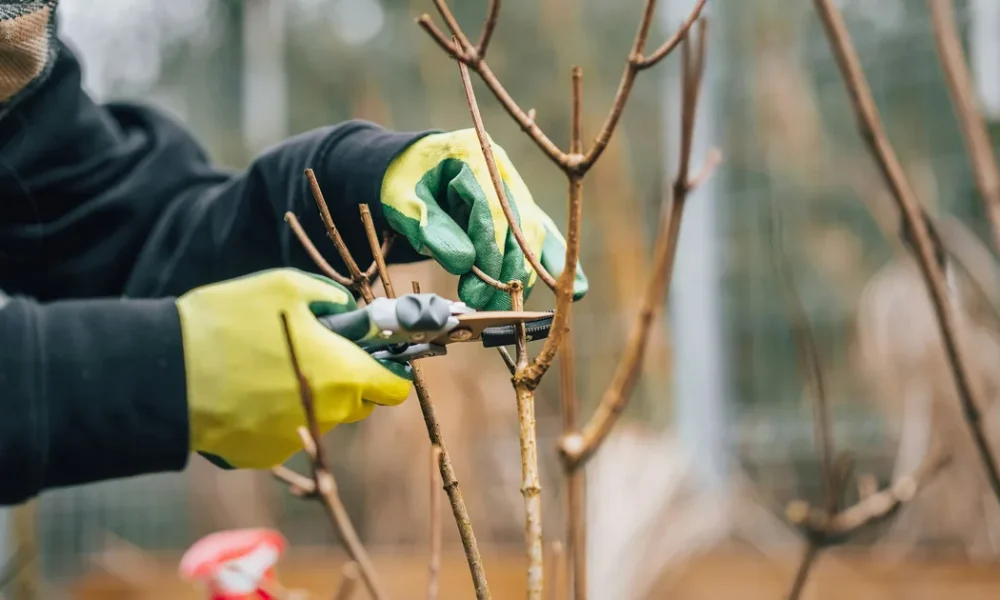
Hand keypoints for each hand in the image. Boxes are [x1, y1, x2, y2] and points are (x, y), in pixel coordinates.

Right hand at [175, 268, 411, 468]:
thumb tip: (349, 309)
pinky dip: (274, 415)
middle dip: (347, 380)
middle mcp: (328, 415)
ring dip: (309, 395)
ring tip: (268, 366)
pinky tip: (245, 390)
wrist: (164, 372)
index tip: (374, 355)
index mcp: (343, 375)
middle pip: (359, 403)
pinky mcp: (261, 455)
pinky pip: (282, 432)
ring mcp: (294, 439)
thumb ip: (331, 299)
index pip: (395, 388)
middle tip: (315, 351)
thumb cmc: (229, 321)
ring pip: (320, 418)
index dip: (390, 370)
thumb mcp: (286, 287)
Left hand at [381, 129, 587, 309]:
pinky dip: (555, 263)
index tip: (478, 289)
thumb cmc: (404, 183)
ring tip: (502, 307)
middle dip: (507, 271)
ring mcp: (517, 190)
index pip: (494, 210)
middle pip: (521, 225)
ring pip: (535, 235)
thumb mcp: (403, 200)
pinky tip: (575, 290)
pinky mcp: (522, 210)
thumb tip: (465, 263)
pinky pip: (543, 237)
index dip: (490, 253)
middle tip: (484, 305)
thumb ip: (431, 228)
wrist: (412, 167)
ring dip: (524, 275)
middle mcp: (504, 171)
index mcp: (475, 155)